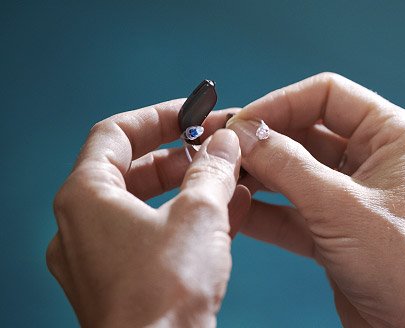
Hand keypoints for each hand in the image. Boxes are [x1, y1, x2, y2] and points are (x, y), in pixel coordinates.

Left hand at [46, 100, 249, 326]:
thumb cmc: (163, 292)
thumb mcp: (199, 214)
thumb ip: (213, 170)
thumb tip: (226, 142)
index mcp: (85, 198)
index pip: (115, 134)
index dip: (160, 116)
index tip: (195, 113)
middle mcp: (82, 227)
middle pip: (132, 171)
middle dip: (182, 156)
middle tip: (220, 148)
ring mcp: (99, 260)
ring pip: (147, 208)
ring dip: (192, 189)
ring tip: (234, 179)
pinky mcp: (122, 286)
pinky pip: (155, 239)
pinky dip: (189, 223)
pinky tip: (233, 214)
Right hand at [227, 73, 404, 326]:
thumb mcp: (340, 207)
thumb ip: (287, 165)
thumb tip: (244, 132)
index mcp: (393, 136)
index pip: (328, 95)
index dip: (281, 103)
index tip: (242, 122)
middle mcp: (375, 158)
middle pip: (306, 131)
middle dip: (263, 141)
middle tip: (221, 150)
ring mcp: (354, 194)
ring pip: (296, 171)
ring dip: (259, 175)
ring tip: (221, 178)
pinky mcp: (338, 228)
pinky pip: (294, 208)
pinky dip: (266, 209)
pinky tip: (234, 209)